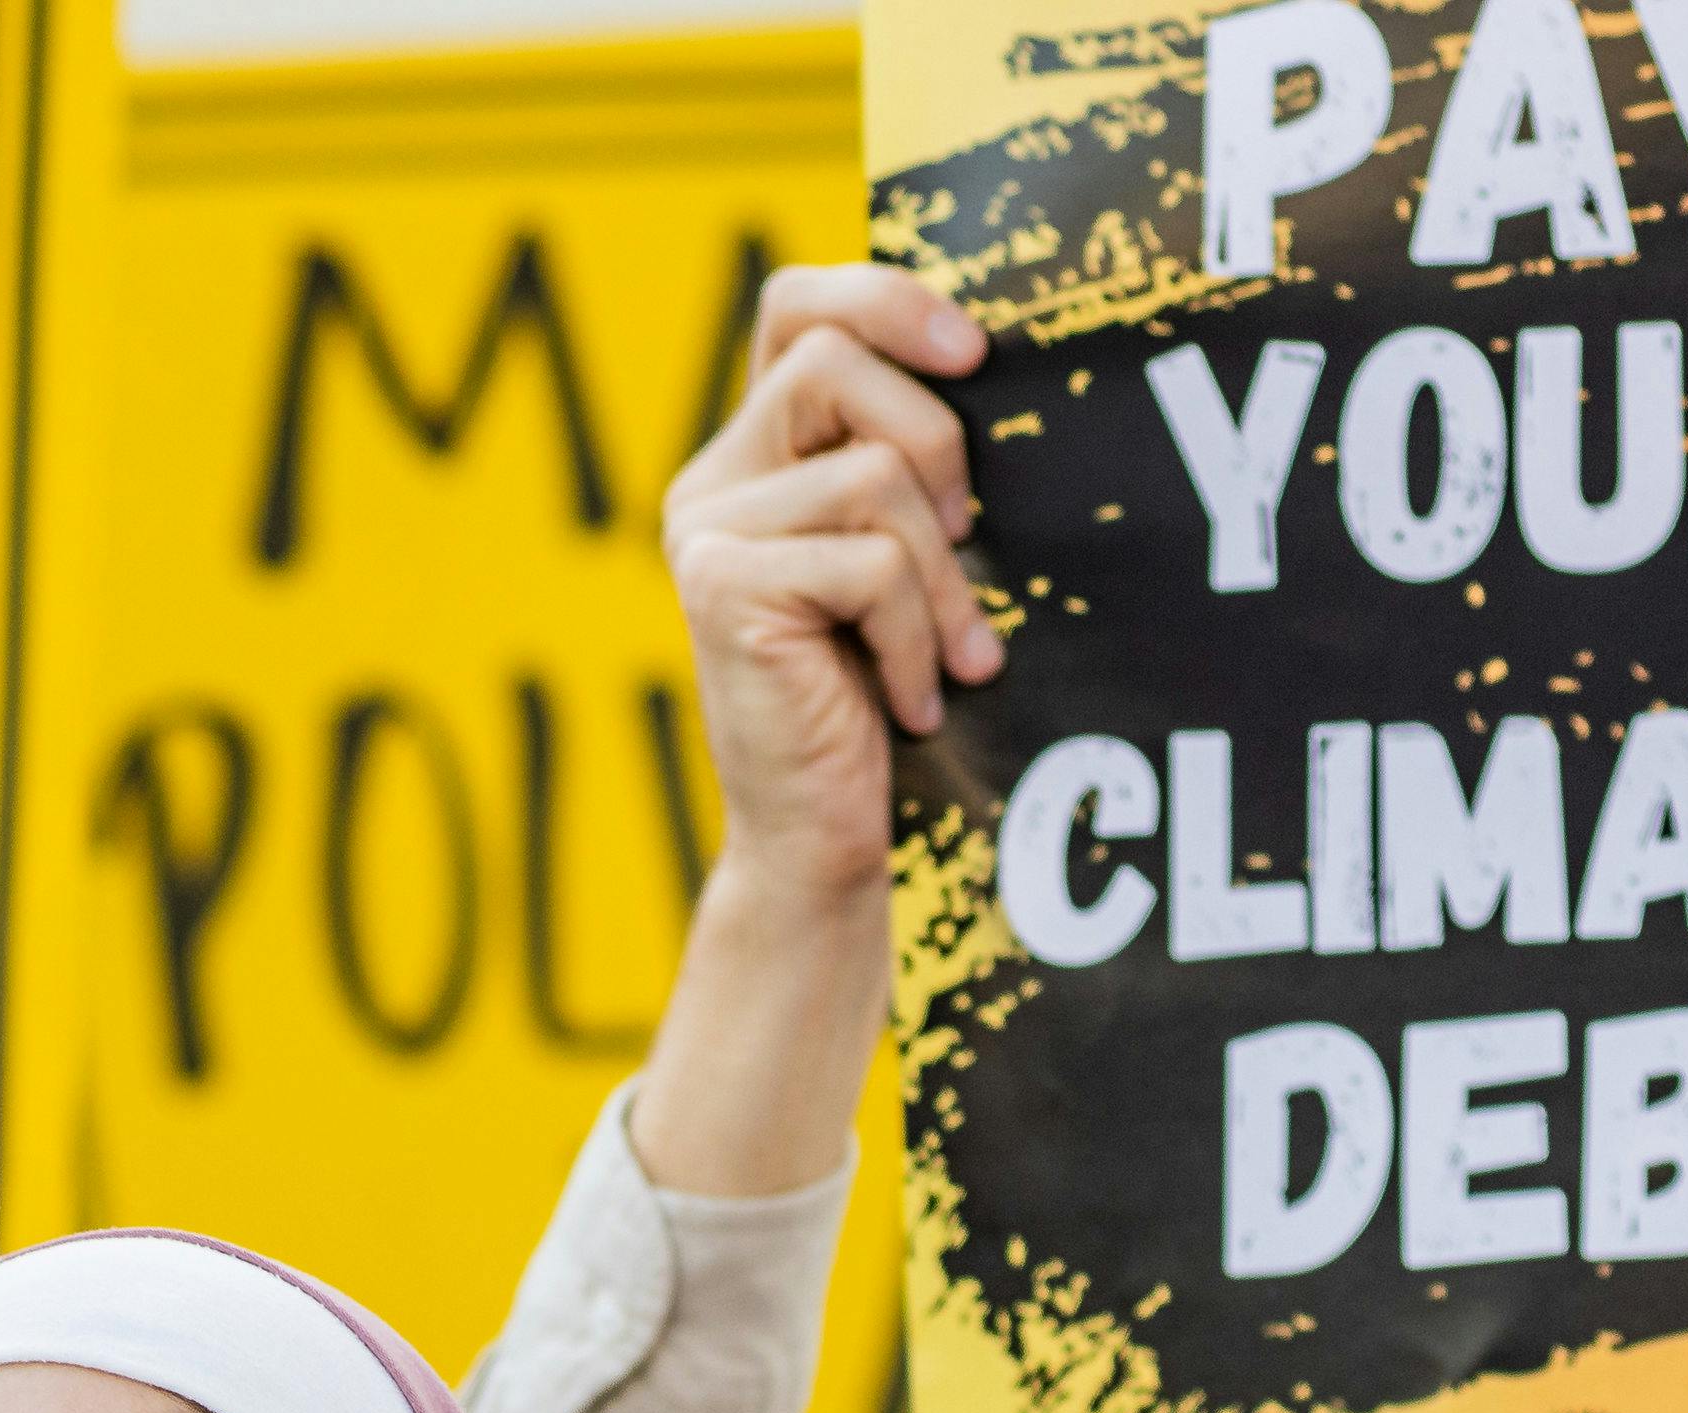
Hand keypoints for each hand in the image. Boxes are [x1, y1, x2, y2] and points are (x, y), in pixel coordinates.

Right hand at [663, 263, 1000, 907]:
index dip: (885, 297)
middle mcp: (711, 482)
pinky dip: (916, 635)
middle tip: (967, 532)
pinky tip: (908, 698)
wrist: (817, 840)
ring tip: (946, 656)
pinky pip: (868, 563)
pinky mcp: (722, 588)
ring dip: (942, 574)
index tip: (972, 354)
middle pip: (834, 360)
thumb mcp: (901, 560)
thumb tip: (982, 365)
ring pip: (873, 473)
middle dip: (935, 439)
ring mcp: (705, 532)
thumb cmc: (876, 701)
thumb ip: (904, 467)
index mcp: (752, 459)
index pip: (797, 308)